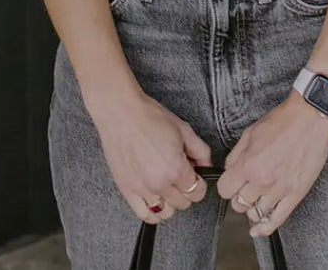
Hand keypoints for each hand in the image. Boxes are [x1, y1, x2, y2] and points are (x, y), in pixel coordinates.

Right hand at [93, 90, 211, 222]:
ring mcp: (142, 190)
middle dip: (186, 190)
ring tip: (167, 184)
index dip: (200, 183)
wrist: (120, 113)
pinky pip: (145, 215)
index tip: (195, 175)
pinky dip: (153, 211)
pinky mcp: (127, 191)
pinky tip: (155, 197)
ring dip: (171, 201)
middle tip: (180, 174)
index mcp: (175, 168)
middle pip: (183, 203)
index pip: (197, 192)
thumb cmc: (150, 117)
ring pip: (166, 213)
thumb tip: (207, 166)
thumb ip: (201, 151)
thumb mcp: (184, 129)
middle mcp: (159, 184)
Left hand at [217, 92, 327, 237]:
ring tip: (256, 198)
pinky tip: (258, 229)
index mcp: (248, 164)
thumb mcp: (250, 132)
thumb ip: (236, 154)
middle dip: (239, 196)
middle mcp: (261, 181)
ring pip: (255, 214)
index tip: (231, 182)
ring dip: (252, 208)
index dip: (227, 186)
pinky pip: (277, 219)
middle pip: (239, 204)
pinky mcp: (295, 195)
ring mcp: (279, 190)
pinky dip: (265, 228)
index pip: (225, 190)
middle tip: (246, 187)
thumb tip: (229, 170)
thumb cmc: (283, 121)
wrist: (310, 118)